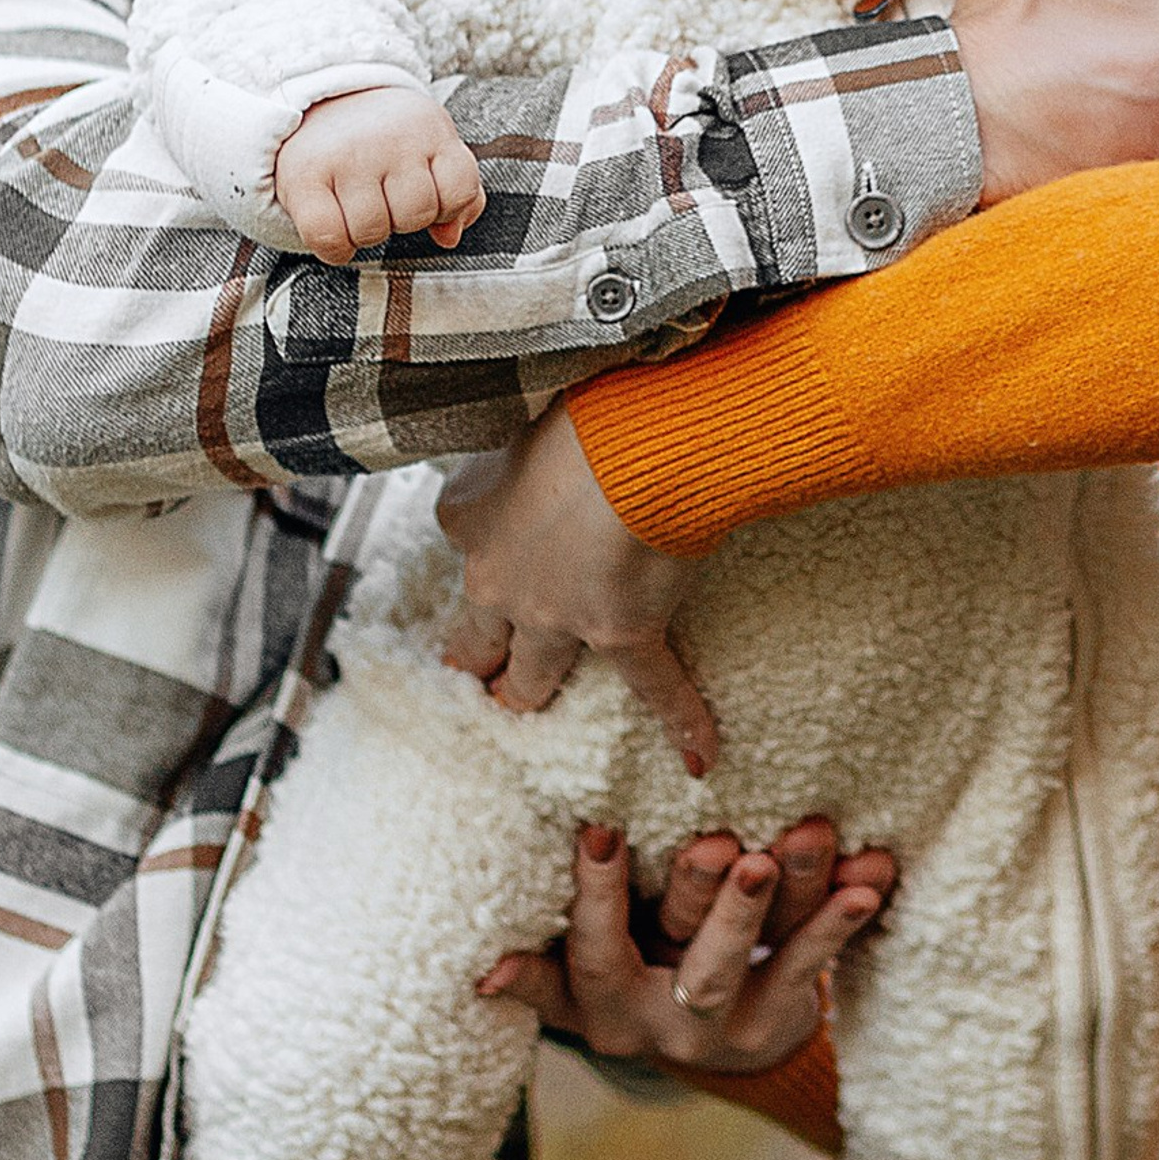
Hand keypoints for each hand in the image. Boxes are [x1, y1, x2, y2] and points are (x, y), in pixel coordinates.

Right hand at [275, 84, 483, 262]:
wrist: (320, 103)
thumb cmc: (386, 140)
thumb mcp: (430, 150)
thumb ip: (457, 194)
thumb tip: (450, 237)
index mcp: (429, 128)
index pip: (460, 191)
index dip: (446, 207)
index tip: (427, 195)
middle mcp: (390, 138)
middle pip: (415, 217)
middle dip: (402, 220)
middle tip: (384, 200)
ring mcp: (347, 155)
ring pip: (371, 231)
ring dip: (366, 234)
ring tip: (358, 209)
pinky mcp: (305, 175)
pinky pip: (328, 237)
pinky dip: (335, 249)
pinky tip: (337, 232)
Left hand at [439, 413, 714, 769]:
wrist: (640, 440)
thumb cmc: (590, 406)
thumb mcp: (531, 406)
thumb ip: (529, 430)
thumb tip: (550, 411)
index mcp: (469, 513)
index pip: (461, 536)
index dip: (480, 543)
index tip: (491, 546)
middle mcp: (499, 575)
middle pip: (477, 631)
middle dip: (475, 656)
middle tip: (473, 674)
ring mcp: (557, 614)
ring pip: (532, 673)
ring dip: (531, 693)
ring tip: (531, 709)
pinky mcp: (622, 632)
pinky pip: (652, 687)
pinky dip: (679, 719)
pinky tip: (697, 753)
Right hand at [475, 815, 893, 1073]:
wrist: (717, 1047)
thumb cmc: (633, 971)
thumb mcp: (581, 977)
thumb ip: (544, 965)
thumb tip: (481, 973)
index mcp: (603, 1002)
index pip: (596, 948)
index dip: (597, 894)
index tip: (601, 830)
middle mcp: (663, 1021)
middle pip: (692, 957)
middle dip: (707, 899)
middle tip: (723, 843)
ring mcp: (727, 1026)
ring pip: (759, 959)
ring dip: (789, 898)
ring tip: (810, 840)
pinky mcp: (780, 1018)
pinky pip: (814, 961)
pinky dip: (844, 918)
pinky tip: (872, 875)